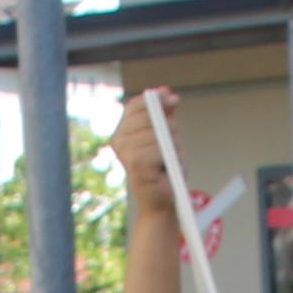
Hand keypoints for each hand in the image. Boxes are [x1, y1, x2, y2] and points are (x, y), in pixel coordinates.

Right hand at [112, 86, 179, 221]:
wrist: (161, 202)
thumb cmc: (164, 171)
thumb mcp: (166, 137)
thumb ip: (164, 114)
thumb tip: (165, 91)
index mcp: (123, 131)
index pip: (135, 105)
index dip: (156, 99)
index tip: (174, 100)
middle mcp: (119, 140)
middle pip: (148, 115)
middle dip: (169, 125)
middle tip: (173, 143)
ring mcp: (125, 151)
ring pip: (157, 132)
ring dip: (172, 143)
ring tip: (170, 160)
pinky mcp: (134, 163)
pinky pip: (159, 148)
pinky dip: (169, 155)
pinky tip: (166, 167)